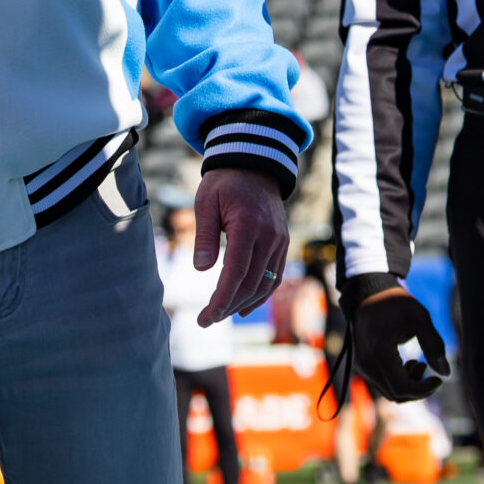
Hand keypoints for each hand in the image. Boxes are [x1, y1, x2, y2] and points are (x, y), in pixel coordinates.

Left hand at [191, 166, 290, 326]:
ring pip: (266, 284)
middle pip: (251, 283)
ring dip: (243, 303)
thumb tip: (201, 268)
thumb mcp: (206, 202)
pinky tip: (243, 305)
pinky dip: (260, 293)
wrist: (254, 164)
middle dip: (228, 306)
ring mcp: (280, 241)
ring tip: (220, 314)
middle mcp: (269, 236)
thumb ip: (204, 235)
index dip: (222, 298)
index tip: (207, 316)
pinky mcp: (283, 243)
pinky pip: (275, 276)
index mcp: (248, 225)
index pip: (236, 272)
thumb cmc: (224, 182)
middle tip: (206, 320)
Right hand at [350, 285, 452, 402]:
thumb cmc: (395, 303)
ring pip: (389, 393)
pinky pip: (382, 385)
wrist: (368, 294)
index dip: (424, 390)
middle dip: (418, 389)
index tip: (438, 379)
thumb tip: (445, 373)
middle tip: (427, 367)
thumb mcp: (419, 317)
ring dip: (408, 386)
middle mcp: (366, 363)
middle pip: (396, 395)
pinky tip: (407, 364)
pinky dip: (398, 381)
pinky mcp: (362, 365)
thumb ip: (433, 345)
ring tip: (418, 364)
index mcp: (379, 352)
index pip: (402, 388)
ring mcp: (361, 365)